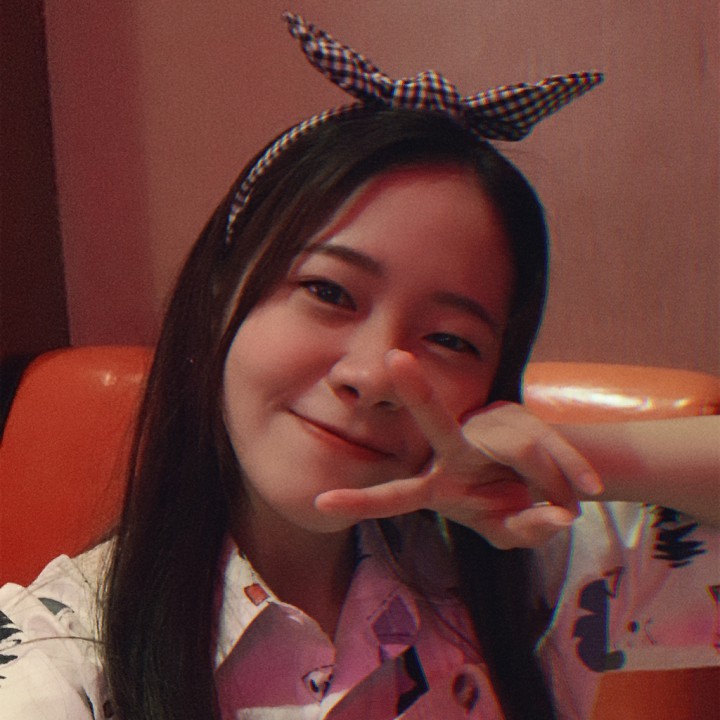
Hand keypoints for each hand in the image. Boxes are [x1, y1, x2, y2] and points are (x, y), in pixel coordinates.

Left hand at [315, 350, 602, 547]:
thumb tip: (559, 516)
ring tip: (569, 502)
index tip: (321, 503)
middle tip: (396, 359)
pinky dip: (572, 472)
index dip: (362, 502)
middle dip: (418, 393)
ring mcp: (487, 431)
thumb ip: (527, 531)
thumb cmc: (507, 506)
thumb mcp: (511, 531)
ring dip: (551, 482)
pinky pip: (550, 447)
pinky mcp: (521, 422)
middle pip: (436, 421)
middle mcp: (455, 450)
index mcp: (438, 485)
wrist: (538, 475)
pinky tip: (584, 488)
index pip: (398, 494)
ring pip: (522, 449)